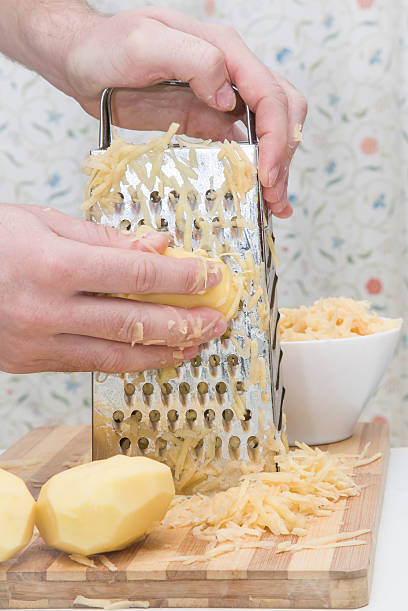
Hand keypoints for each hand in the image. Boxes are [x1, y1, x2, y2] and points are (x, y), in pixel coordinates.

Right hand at [0, 204, 225, 373]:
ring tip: (197, 345)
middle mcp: (48, 311)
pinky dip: (129, 361)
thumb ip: (105, 240)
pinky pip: (92, 366)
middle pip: (135, 324)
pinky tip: (153, 354)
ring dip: (164, 353)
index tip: (212, 277)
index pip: (138, 276)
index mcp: (54, 266)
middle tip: (218, 321)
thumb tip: (157, 246)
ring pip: (117, 357)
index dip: (183, 279)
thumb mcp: (43, 222)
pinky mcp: (32, 363)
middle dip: (185, 324)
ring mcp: (39, 343)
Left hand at [64, 7, 306, 216]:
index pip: (269, 94)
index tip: (265, 173)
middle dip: (283, 156)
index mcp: (224, 51)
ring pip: (267, 130)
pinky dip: (253, 168)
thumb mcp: (145, 44)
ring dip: (274, 167)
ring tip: (274, 204)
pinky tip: (256, 192)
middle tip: (273, 197)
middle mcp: (230, 74)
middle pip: (281, 112)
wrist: (83, 60)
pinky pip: (240, 143)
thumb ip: (194, 60)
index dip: (275, 136)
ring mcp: (220, 99)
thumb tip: (228, 96)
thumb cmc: (107, 45)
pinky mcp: (205, 120)